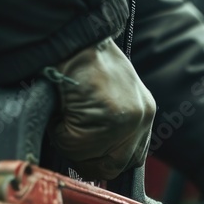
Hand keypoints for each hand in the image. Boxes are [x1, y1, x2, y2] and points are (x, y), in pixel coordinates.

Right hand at [49, 38, 155, 179]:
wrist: (70, 38)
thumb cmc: (79, 64)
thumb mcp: (105, 95)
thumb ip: (109, 125)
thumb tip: (93, 155)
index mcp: (143, 111)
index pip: (131, 157)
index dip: (105, 160)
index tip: (87, 156)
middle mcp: (142, 117)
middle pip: (117, 166)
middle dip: (89, 162)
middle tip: (69, 142)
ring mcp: (128, 120)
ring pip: (95, 160)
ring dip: (73, 148)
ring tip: (64, 118)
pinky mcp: (110, 120)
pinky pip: (76, 147)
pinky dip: (60, 134)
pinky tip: (60, 110)